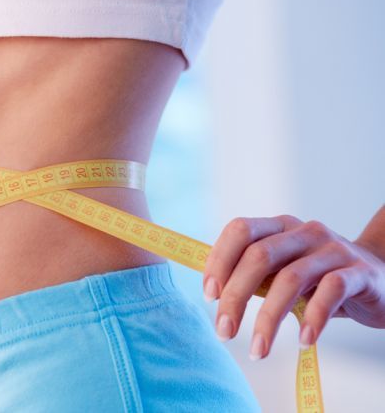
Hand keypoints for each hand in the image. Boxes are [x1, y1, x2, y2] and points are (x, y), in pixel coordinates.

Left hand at [203, 215, 384, 360]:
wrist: (382, 280)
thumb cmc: (319, 279)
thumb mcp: (283, 271)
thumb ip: (254, 275)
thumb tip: (214, 293)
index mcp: (279, 227)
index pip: (240, 230)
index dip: (219, 261)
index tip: (208, 296)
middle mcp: (304, 232)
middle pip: (259, 256)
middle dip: (235, 297)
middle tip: (224, 332)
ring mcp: (333, 250)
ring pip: (291, 278)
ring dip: (268, 319)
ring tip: (258, 350)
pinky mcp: (359, 273)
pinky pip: (331, 291)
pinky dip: (313, 319)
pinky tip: (302, 340)